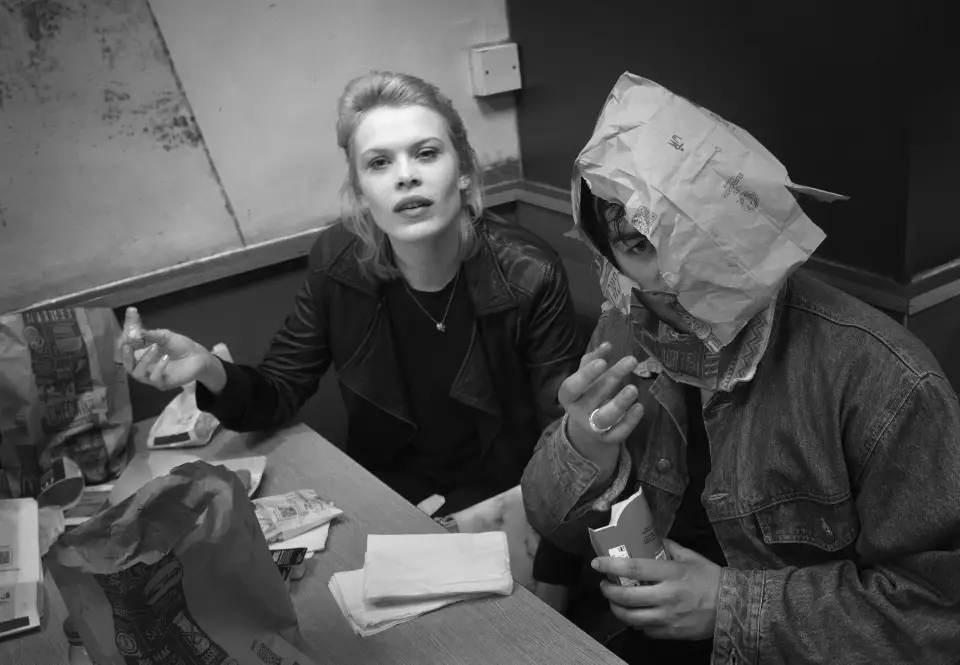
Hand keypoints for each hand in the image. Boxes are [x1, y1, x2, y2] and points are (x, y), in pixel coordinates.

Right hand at [117, 307, 221, 391]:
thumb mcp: (165, 336)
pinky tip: (166, 358)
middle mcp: (144, 367)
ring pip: (138, 374)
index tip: (126, 333)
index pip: (127, 351)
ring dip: (144, 360)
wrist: (199, 356)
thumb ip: (150, 335)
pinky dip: (158, 367)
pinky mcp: (162, 383)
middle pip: (127, 365)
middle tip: (128, 346)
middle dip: (126, 356)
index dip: (124, 343)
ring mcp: (152, 377)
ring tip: (155, 347)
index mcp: (142, 354)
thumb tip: (134, 331)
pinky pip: (154, 378)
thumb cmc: (181, 346)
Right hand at [558, 342, 644, 468]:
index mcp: (569, 396)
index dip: (586, 375)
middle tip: (631, 361)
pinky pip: (618, 433)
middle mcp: (578, 412)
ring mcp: (592, 427)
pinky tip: (640, 407)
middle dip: (613, 377)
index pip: (572, 386)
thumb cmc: (588, 392)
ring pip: (604, 418)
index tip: (603, 362)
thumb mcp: (587, 376)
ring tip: (634, 388)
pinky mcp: (607, 438)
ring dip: (620, 403)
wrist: (587, 424)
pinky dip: (630, 421)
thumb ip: (595, 359)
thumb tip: (607, 344)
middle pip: (594, 396)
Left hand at [593, 539, 720, 640]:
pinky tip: (635, 615)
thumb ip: (669, 547)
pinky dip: (636, 623)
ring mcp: (668, 618)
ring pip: (631, 618)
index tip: (597, 563)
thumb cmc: (711, 578)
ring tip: (614, 601)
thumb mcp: (692, 557)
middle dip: (609, 591)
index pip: (634, 568)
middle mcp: (667, 596)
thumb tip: (651, 537)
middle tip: (604, 585)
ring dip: (616, 609)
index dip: (611, 565)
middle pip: (627, 597)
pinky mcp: (672, 633)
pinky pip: (645, 630)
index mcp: (671, 574)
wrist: (734, 607)